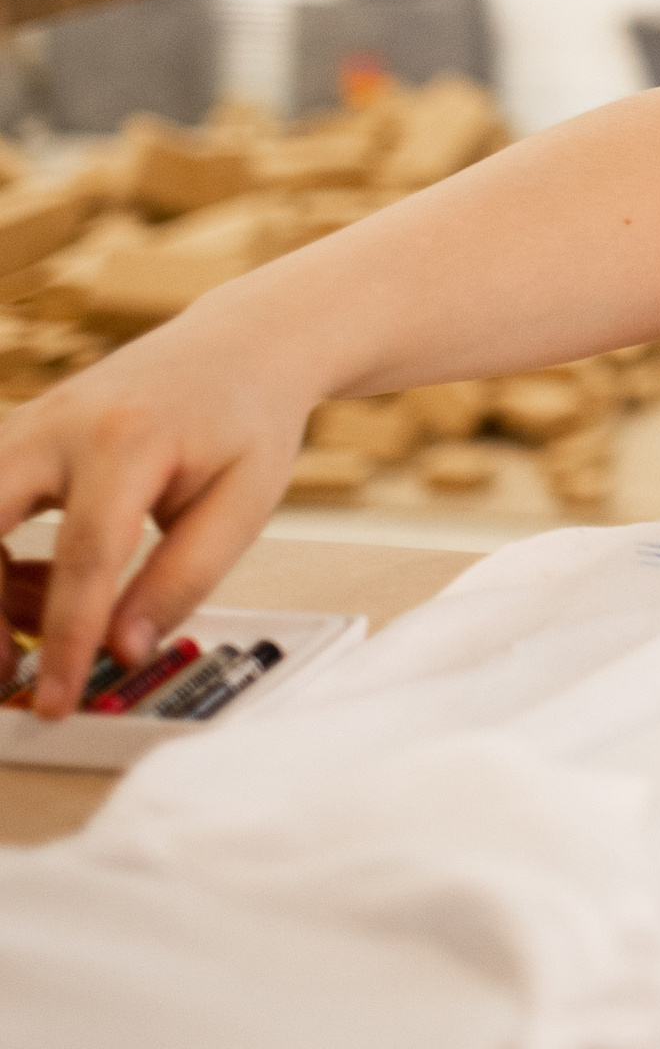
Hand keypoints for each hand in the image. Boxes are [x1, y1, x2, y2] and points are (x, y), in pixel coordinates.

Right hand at [0, 310, 315, 718]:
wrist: (238, 346)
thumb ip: (179, 581)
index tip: (55, 702)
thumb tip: (124, 653)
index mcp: (128, 440)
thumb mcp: (242, 504)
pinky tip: (37, 585)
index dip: (65, 638)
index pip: (84, 557)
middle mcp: (59, 425)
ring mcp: (27, 425)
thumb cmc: (247, 423)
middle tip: (8, 675)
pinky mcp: (15, 438)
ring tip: (34, 629)